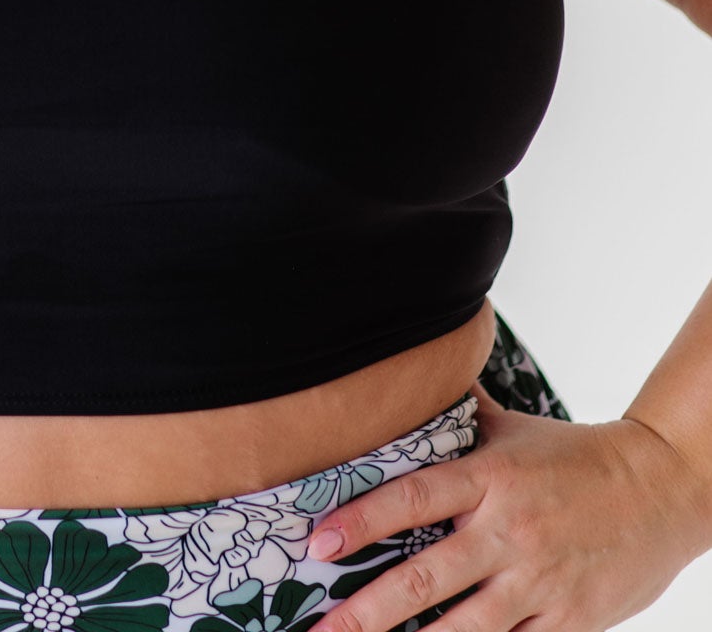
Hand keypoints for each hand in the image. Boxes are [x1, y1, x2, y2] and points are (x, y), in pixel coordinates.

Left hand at [299, 379, 711, 630]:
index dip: (362, 521)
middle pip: (427, 577)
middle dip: (369, 610)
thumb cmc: (575, 456)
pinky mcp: (569, 621)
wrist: (660, 487)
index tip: (318, 543)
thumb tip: (412, 373)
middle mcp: (509, 531)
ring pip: (466, 628)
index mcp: (490, 478)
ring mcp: (539, 581)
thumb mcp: (514, 428)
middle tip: (322, 629)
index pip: (412, 498)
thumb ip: (461, 413)